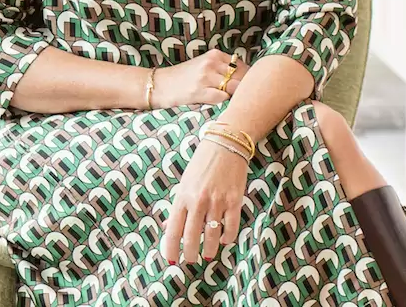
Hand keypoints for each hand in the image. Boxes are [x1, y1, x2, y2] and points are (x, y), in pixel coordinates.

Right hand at [153, 49, 249, 107]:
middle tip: (244, 99)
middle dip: (245, 89)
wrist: (160, 85)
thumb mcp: (204, 65)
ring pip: (234, 87)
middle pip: (241, 77)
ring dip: (235, 96)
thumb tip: (247, 78)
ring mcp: (205, 77)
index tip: (247, 89)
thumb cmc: (184, 78)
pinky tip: (218, 104)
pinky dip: (223, 102)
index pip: (242, 66)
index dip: (248, 79)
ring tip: (232, 103)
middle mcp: (211, 63)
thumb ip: (223, 68)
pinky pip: (223, 97)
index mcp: (214, 55)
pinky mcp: (200, 91)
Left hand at [161, 138, 248, 264]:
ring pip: (212, 235)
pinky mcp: (234, 201)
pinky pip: (231, 228)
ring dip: (209, 248)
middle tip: (191, 260)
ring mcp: (217, 202)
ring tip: (207, 253)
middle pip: (192, 237)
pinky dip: (227, 238)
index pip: (173, 229)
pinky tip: (224, 239)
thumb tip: (172, 227)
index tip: (172, 259)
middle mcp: (198, 201)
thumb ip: (180, 205)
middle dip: (190, 253)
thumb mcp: (185, 182)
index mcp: (182, 196)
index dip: (171, 248)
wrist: (226, 145)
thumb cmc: (202, 163)